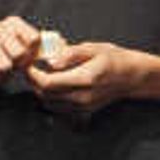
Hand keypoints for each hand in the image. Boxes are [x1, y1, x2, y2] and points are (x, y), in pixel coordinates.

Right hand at [0, 15, 46, 93]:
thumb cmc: (7, 55)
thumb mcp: (27, 49)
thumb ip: (47, 46)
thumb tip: (63, 44)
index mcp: (13, 22)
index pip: (34, 39)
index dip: (34, 54)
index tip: (30, 58)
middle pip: (19, 54)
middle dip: (20, 65)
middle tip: (15, 66)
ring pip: (4, 66)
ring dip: (7, 74)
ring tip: (4, 71)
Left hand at [28, 36, 150, 123]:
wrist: (131, 77)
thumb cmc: (113, 59)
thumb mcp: (93, 48)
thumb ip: (70, 54)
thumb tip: (50, 61)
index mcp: (85, 79)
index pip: (48, 83)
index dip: (32, 74)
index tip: (28, 63)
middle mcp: (83, 97)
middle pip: (44, 94)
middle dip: (33, 81)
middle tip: (30, 67)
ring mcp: (83, 107)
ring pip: (48, 103)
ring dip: (40, 90)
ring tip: (40, 75)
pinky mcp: (83, 111)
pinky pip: (58, 108)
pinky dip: (49, 98)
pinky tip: (52, 85)